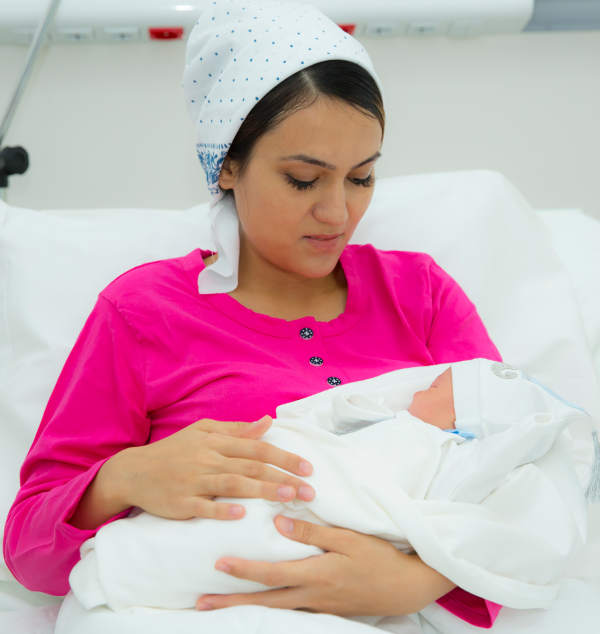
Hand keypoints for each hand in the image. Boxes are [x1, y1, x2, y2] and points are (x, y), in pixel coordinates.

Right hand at [119, 416, 314, 520]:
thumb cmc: (174, 451)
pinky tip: (242, 514)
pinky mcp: (180, 502)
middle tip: (308, 489)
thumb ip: (236, 430)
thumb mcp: (203, 432)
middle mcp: (207, 459)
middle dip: (282, 477)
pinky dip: (222, 510)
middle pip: (250, 467)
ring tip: (287, 497)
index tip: (307, 467)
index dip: (283, 457)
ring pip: (233, 485)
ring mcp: (193, 481)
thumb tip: (267, 423)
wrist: (133, 471)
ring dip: (262, 491)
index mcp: (215, 441)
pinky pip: (203, 506)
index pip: (256, 448)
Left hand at [195, 516, 455, 615]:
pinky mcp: (324, 609)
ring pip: (273, 610)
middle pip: (264, 601)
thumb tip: (278, 522)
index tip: (218, 565)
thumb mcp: (349, 539)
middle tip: (202, 602)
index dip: (244, 570)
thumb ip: (312, 532)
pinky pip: (289, 611)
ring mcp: (317, 607)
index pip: (272, 574)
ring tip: (220, 607)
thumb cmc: (379, 557)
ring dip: (245, 608)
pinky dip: (268, 609)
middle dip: (232, 602)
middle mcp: (312, 596)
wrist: (406, 587)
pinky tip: (257, 605)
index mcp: (317, 574)